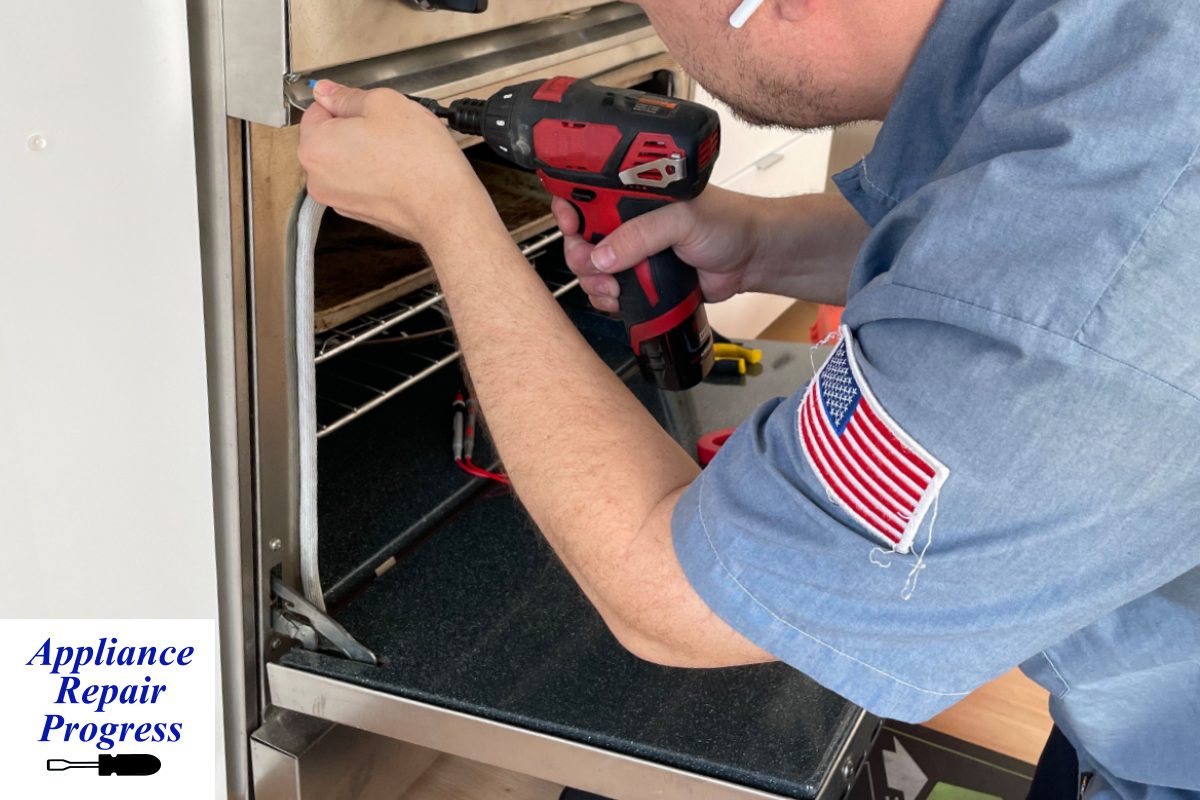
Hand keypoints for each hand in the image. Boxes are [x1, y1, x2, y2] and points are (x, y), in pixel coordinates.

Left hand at [298, 81, 496, 244]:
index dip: (346, 102)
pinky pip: (361, 181)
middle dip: (355, 128)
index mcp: (315, 147)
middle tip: (388, 128)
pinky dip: (375, 173)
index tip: (367, 107)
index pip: (317, 109)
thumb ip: (347, 96)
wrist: (444, 207)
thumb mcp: (384, 103)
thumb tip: (327, 91)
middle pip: (330, 137)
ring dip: (367, 151)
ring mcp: (338, 199)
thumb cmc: (418, 160)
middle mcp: (318, 178)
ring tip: (397, 149)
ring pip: (347, 160)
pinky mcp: (360, 212)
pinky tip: (399, 169)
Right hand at [552, 187, 759, 312]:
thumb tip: (603, 254)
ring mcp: (633, 251)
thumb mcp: (681, 218)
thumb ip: (642, 234)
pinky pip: (609, 290)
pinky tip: (618, 300)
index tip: (570, 222)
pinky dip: (606, 299)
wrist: (751, 259)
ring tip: (613, 289)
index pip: (586, 193)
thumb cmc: (726, 223)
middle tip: (596, 266)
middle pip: (580, 235)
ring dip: (593, 282)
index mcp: (633, 193)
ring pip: (591, 267)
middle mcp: (628, 220)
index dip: (569, 207)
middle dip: (581, 255)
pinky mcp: (640, 279)